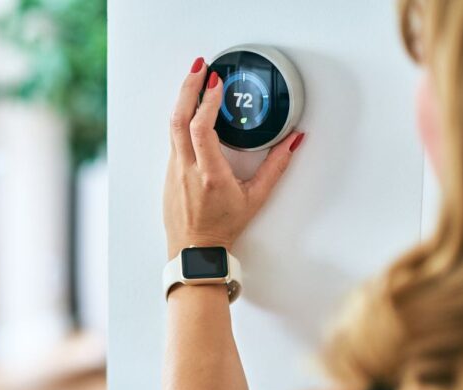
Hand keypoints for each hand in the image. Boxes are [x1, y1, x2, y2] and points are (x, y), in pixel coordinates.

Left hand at [163, 57, 305, 258]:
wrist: (195, 249)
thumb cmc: (223, 227)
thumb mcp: (256, 198)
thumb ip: (276, 167)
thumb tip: (293, 141)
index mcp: (209, 175)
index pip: (200, 130)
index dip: (206, 102)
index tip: (216, 83)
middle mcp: (186, 170)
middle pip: (178, 119)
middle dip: (189, 88)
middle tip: (200, 68)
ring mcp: (174, 170)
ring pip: (172, 127)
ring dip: (183, 99)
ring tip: (195, 80)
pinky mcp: (169, 172)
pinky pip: (173, 138)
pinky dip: (181, 117)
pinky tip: (191, 108)